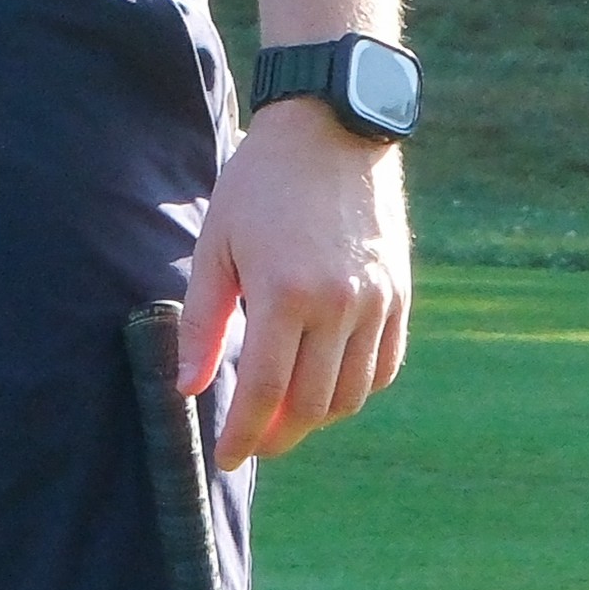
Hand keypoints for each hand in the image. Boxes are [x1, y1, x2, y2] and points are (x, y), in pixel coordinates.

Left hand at [181, 104, 409, 465]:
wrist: (333, 130)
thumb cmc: (261, 185)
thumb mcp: (216, 246)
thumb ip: (204, 324)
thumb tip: (189, 389)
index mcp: (285, 293)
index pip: (265, 392)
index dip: (242, 435)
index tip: (225, 458)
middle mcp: (339, 305)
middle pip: (312, 406)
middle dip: (279, 437)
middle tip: (252, 445)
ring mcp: (376, 302)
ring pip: (352, 394)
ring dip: (317, 420)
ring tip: (285, 419)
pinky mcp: (399, 294)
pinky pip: (384, 366)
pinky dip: (356, 389)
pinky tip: (326, 387)